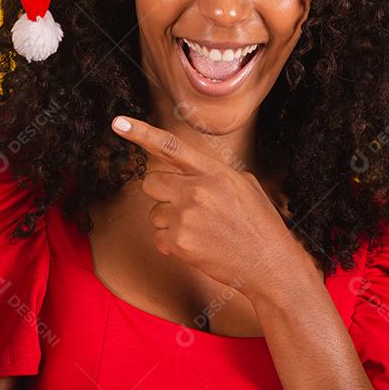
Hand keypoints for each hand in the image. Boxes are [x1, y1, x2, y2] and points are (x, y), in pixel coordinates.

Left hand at [110, 115, 320, 300]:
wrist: (270, 265)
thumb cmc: (259, 225)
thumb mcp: (244, 185)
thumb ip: (211, 173)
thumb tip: (187, 172)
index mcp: (214, 172)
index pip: (171, 146)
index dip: (142, 133)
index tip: (118, 123)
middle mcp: (197, 190)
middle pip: (151, 183)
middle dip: (163, 194)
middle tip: (186, 207)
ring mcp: (186, 217)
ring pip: (155, 213)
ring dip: (171, 221)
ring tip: (202, 231)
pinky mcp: (178, 243)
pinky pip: (158, 237)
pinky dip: (172, 244)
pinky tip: (198, 247)